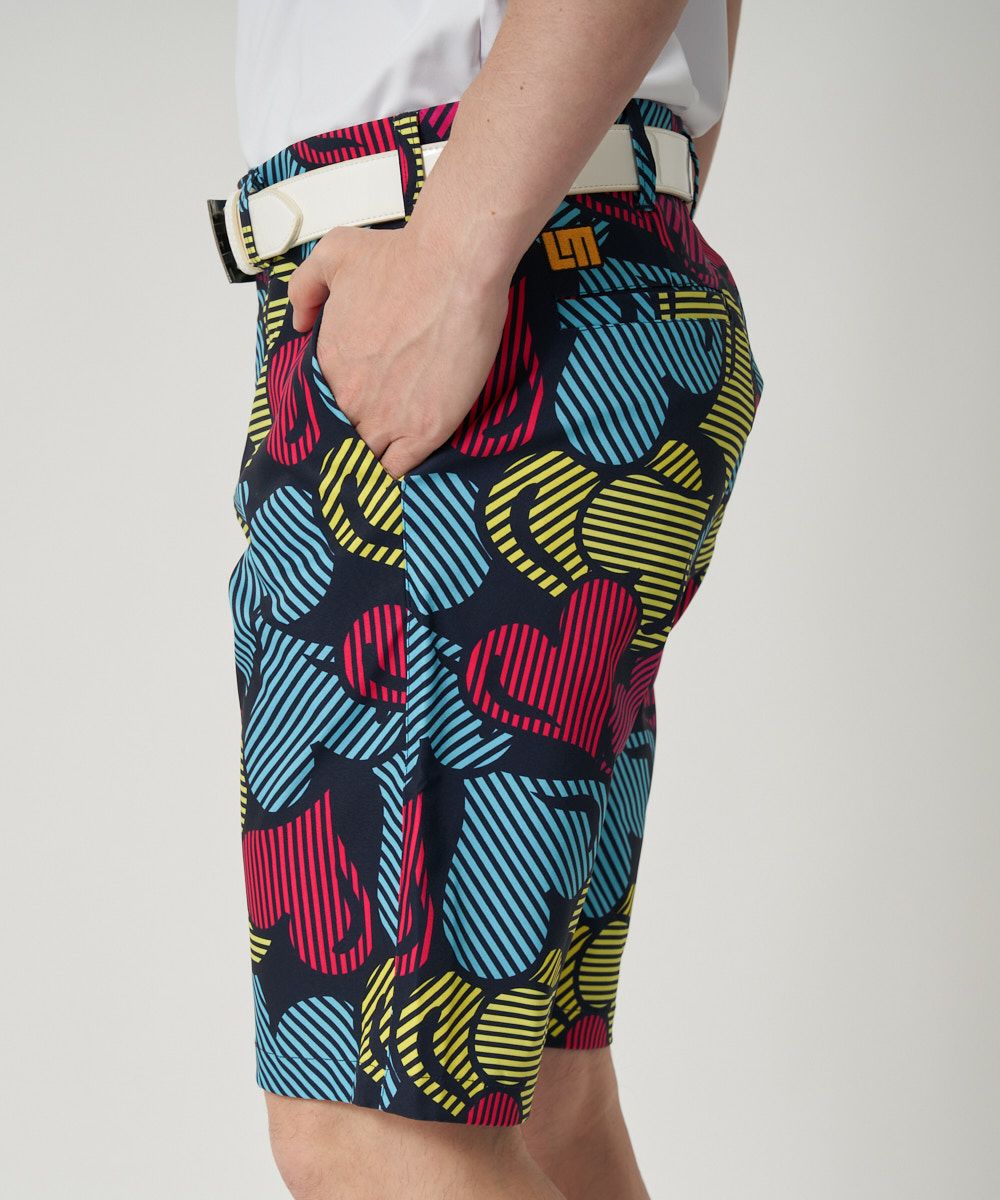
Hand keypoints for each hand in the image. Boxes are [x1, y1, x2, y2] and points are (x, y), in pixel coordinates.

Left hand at [288, 222, 513, 478]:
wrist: (455, 267)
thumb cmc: (401, 257)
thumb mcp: (334, 255)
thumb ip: (305, 288)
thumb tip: (300, 322)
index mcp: (327, 364)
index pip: (322, 407)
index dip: (337, 409)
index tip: (355, 405)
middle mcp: (349, 398)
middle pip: (343, 437)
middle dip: (355, 436)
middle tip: (375, 429)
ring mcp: (387, 419)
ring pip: (368, 459)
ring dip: (375, 458)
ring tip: (390, 451)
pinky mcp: (425, 431)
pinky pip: (399, 469)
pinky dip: (399, 470)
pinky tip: (406, 461)